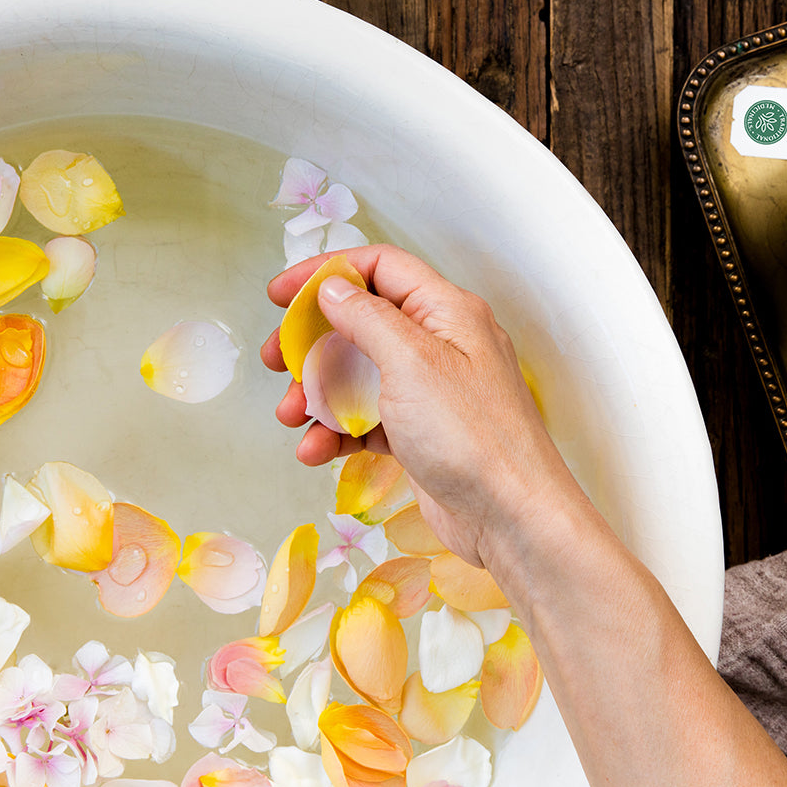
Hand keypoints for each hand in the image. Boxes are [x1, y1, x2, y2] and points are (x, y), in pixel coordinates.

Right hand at [261, 245, 585, 572]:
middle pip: (361, 324)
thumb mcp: (411, 362)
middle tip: (275, 360)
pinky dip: (337, 432)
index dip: (327, 273)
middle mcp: (441, 345)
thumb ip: (367, 319)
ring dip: (317, 394)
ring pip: (358, 377)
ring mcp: (430, 393)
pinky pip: (367, 421)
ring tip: (290, 416)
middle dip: (312, 342)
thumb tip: (335, 288)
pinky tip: (315, 450)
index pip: (380, 268)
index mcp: (447, 312)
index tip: (281, 295)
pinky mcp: (420, 435)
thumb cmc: (473, 436)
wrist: (510, 517)